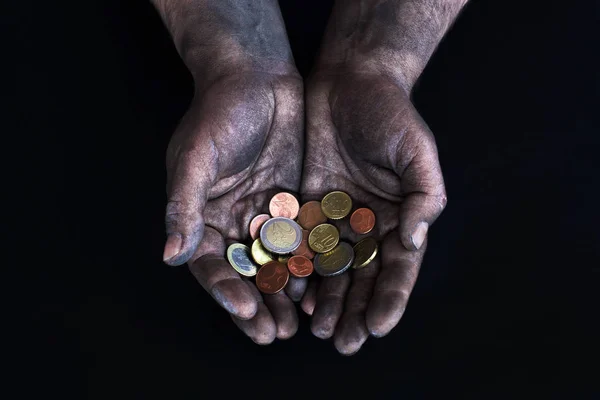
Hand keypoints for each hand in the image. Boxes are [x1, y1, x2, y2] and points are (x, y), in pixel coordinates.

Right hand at [163, 71, 304, 343]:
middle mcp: (232, 221)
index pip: (211, 264)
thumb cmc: (218, 113)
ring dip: (284, 294)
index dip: (226, 290)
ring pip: (275, 264)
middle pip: (244, 273)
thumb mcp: (197, 157)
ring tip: (298, 324)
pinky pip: (301, 241)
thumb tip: (170, 256)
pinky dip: (309, 266)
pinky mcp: (293, 204)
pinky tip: (321, 289)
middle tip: (274, 334)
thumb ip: (184, 206)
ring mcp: (264, 214)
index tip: (245, 312)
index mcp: (201, 216)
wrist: (256, 77)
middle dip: (258, 304)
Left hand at [300, 71, 446, 353]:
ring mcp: (338, 218)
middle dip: (356, 311)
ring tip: (317, 329)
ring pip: (333, 269)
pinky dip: (299, 270)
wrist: (349, 82)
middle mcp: (369, 224)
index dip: (391, 299)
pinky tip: (292, 294)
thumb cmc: (390, 113)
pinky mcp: (308, 205)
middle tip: (344, 343)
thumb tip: (414, 240)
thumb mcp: (416, 150)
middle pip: (364, 278)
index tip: (379, 328)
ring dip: (327, 301)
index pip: (399, 268)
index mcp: (401, 217)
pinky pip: (303, 244)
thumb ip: (424, 195)